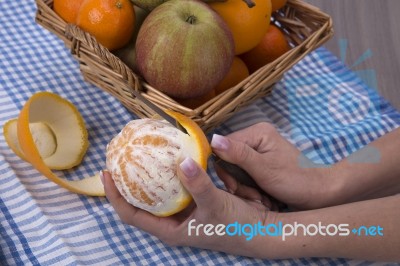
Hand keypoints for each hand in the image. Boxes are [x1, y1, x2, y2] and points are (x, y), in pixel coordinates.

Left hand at [101, 158, 278, 257]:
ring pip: (159, 191)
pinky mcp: (195, 199)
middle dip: (128, 182)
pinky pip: (178, 182)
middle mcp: (173, 220)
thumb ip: (198, 184)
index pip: (131, 215)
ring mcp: (184, 209)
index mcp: (170, 229)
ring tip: (140, 153)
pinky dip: (172, 171)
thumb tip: (183, 161)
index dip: (115, 196)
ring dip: (149, 175)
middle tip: (120, 158)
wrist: (261, 229)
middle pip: (140, 202)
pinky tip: (170, 155)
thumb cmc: (236, 226)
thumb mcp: (215, 205)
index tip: (106, 174)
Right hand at [211, 123, 334, 209]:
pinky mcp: (261, 163)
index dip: (224, 168)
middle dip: (236, 180)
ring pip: (235, 170)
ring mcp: (258, 150)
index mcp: (257, 132)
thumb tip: (213, 140)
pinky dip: (249, 187)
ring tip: (258, 198)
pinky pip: (244, 174)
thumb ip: (238, 154)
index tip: (233, 187)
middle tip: (251, 196)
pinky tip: (260, 196)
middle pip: (228, 159)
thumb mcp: (264, 169)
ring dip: (243, 187)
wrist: (321, 193)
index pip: (223, 146)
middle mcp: (256, 138)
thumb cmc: (295, 180)